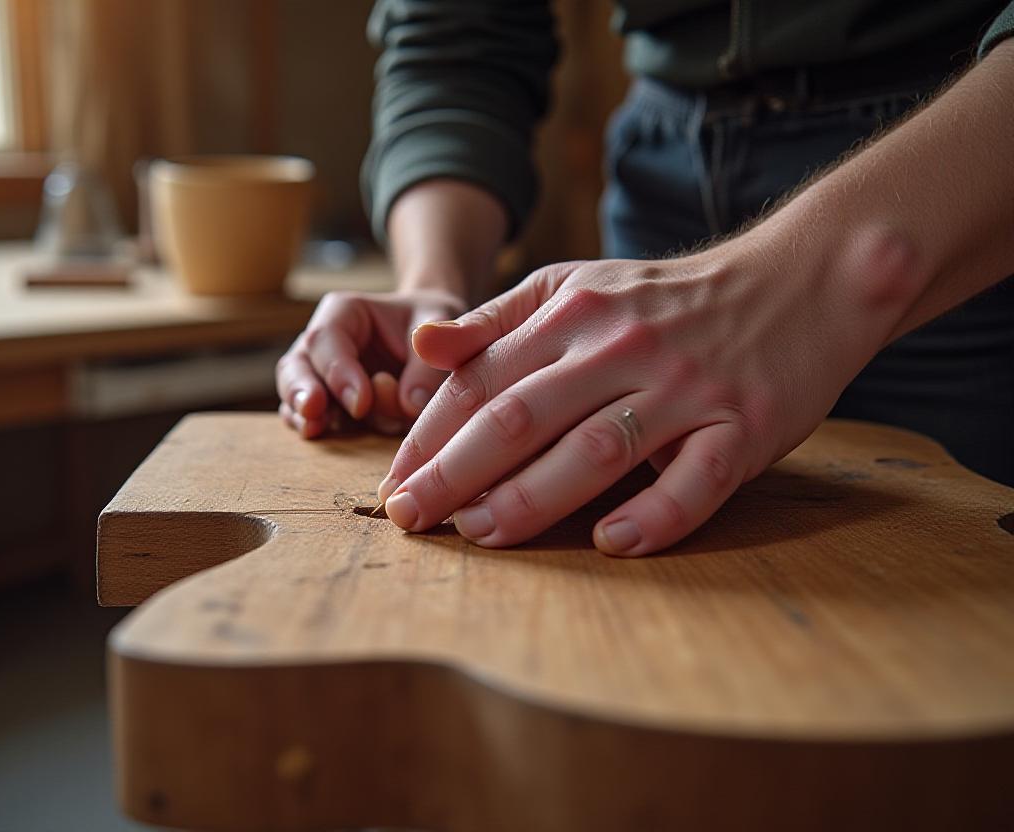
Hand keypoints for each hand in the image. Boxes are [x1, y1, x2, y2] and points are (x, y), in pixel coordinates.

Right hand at [276, 288, 466, 437]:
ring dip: (302, 413)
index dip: (339, 372)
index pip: (327, 338)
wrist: (434, 339)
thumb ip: (427, 363)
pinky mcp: (329, 405)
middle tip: (314, 409)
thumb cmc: (432, 324)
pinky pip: (308, 416)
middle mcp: (325, 344)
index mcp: (345, 313)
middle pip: (297, 364)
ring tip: (312, 428)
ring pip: (296, 393)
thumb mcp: (440, 328)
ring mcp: (321, 376)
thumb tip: (410, 405)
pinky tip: (317, 435)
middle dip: (302, 389)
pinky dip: (311, 427)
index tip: (362, 403)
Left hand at [375, 229, 918, 554]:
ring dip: (531, 498)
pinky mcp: (745, 425)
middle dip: (454, 471)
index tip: (392, 482)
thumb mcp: (577, 286)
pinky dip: (655, 514)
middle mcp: (621, 347)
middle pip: (521, 414)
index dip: (428, 434)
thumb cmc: (668, 299)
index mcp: (572, 313)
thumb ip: (499, 321)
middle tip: (409, 518)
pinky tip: (612, 542)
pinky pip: (696, 480)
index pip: (481, 379)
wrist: (800, 280)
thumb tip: (423, 348)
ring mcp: (686, 387)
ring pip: (597, 448)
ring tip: (478, 534)